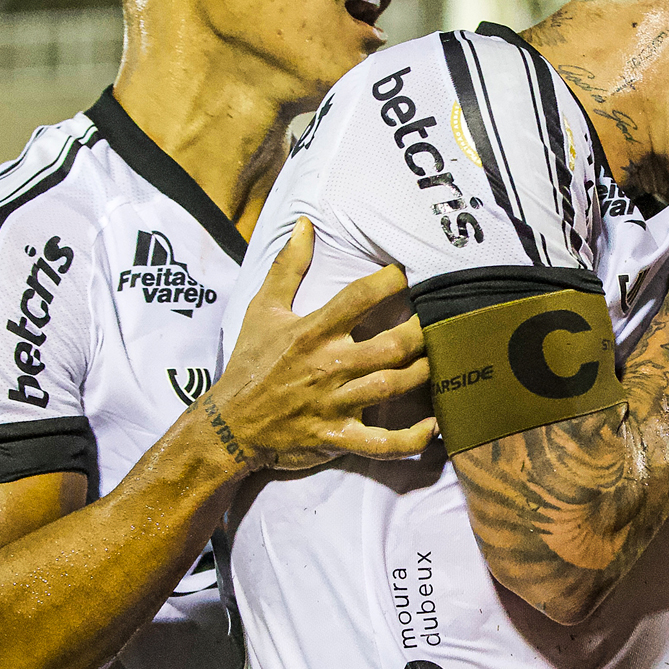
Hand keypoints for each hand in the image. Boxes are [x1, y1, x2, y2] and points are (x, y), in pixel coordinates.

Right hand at [208, 217, 437, 471]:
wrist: (229, 425)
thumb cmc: (250, 364)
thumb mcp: (262, 309)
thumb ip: (287, 267)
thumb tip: (304, 224)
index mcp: (312, 332)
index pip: (358, 297)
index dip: (389, 281)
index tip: (408, 273)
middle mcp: (328, 366)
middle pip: (390, 346)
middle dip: (421, 333)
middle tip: (436, 324)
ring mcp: (334, 404)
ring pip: (392, 387)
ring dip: (424, 374)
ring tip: (439, 361)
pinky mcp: (337, 437)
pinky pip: (381, 444)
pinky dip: (410, 440)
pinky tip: (432, 427)